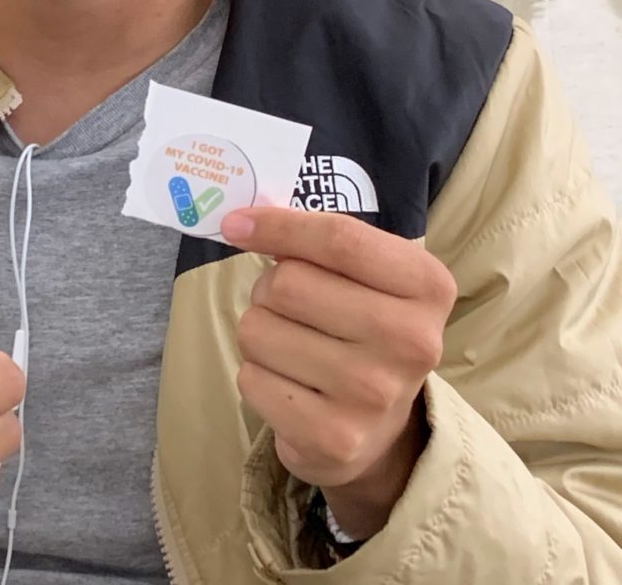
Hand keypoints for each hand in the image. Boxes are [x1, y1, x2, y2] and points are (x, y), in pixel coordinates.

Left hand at [221, 207, 456, 539]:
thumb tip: (240, 223)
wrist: (382, 429)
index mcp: (427, 286)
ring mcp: (374, 395)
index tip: (235, 223)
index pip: (339, 239)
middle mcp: (412, 342)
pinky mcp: (335, 439)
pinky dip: (257, 374)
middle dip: (270, 287)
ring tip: (293, 347)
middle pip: (289, 282)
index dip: (278, 225)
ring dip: (260, 331)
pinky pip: (250, 378)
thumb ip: (317, 240)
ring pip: (259, 329)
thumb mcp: (367, 274)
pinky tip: (290, 385)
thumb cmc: (364, 327)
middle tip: (289, 306)